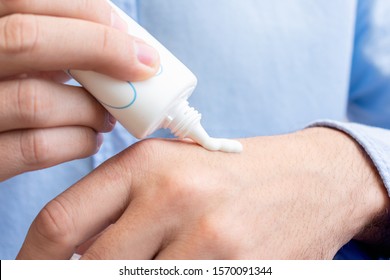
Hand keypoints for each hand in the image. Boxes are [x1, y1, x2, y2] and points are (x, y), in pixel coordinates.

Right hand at [0, 0, 158, 180]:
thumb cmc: (12, 92)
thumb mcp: (23, 60)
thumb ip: (54, 46)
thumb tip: (118, 35)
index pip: (23, 0)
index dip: (84, 11)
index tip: (125, 31)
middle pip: (28, 39)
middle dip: (100, 49)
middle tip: (143, 66)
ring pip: (37, 101)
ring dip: (93, 109)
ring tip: (110, 116)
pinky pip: (37, 148)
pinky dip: (80, 141)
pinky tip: (91, 139)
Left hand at [17, 128, 388, 258]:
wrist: (307, 177)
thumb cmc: (232, 174)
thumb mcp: (172, 168)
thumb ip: (120, 204)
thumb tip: (71, 251)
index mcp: (147, 163)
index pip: (61, 222)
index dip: (34, 259)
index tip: (35, 271)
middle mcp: (174, 195)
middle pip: (94, 265)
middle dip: (83, 277)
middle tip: (89, 274)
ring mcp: (209, 236)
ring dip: (132, 278)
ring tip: (153, 264)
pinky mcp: (240, 266)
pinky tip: (177, 269)